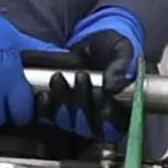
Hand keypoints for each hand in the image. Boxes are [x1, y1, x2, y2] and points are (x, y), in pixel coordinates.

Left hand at [56, 5, 148, 136]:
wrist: (92, 39)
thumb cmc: (112, 46)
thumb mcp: (122, 49)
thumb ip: (121, 66)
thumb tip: (112, 87)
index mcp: (121, 108)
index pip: (113, 127)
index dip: (105, 117)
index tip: (99, 93)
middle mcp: (99, 117)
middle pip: (87, 128)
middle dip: (81, 104)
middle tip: (82, 76)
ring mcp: (77, 115)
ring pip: (67, 123)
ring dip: (62, 104)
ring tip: (59, 78)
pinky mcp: (58, 108)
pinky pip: (49, 117)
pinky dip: (45, 108)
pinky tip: (45, 94)